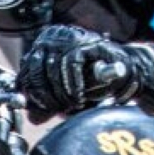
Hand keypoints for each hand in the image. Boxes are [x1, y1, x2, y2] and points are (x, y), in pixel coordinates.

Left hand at [16, 24, 136, 120]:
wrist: (126, 72)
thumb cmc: (95, 83)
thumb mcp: (67, 94)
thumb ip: (50, 103)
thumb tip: (32, 117)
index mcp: (43, 48)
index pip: (27, 70)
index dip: (30, 92)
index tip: (38, 110)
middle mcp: (53, 38)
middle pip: (36, 69)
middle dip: (46, 95)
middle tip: (59, 110)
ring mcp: (70, 37)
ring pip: (53, 67)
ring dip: (61, 92)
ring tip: (72, 104)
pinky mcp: (86, 41)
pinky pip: (71, 63)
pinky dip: (73, 83)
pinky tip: (79, 96)